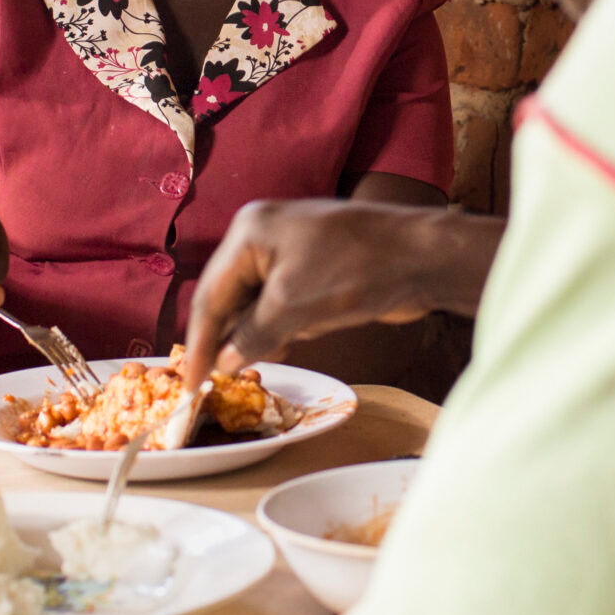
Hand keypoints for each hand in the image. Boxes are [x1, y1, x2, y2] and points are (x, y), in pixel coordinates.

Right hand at [180, 199, 496, 394]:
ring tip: (251, 367)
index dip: (199, 343)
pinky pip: (283, 304)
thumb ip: (252, 335)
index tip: (190, 382)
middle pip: (229, 297)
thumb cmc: (356, 270)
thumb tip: (224, 360)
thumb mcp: (293, 307)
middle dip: (227, 338)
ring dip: (256, 335)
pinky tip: (287, 345)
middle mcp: (264, 235)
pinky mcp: (316, 269)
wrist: (424, 257)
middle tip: (214, 382)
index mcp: (249, 231)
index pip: (210, 294)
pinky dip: (281, 327)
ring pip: (256, 304)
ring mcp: (291, 251)